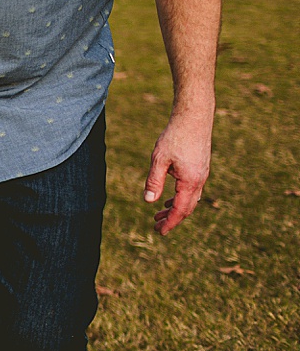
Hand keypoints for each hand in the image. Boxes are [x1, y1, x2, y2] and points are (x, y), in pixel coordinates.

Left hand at [144, 108, 212, 234]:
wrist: (194, 118)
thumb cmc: (175, 136)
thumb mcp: (159, 159)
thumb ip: (154, 181)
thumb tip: (148, 201)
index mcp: (190, 181)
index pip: (180, 210)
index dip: (170, 222)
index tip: (159, 232)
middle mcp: (200, 180)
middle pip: (187, 208)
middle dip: (172, 219)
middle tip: (156, 226)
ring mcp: (202, 174)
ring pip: (190, 199)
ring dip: (176, 208)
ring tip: (159, 214)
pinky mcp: (201, 168)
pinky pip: (192, 190)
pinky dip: (180, 197)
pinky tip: (169, 198)